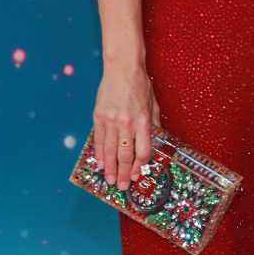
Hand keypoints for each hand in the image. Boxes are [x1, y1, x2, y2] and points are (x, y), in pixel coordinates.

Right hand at [92, 63, 160, 190]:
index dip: (139, 165)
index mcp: (144, 121)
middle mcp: (127, 123)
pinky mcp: (99, 116)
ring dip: (109, 167)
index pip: (143, 150)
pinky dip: (99, 153)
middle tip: (120, 186)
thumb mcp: (154, 104)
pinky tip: (99, 163)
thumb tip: (154, 142)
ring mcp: (111, 120)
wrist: (122, 69)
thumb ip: (154, 124)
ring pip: (110, 150)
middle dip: (123, 173)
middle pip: (125, 154)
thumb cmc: (140, 86)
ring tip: (108, 179)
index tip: (137, 175)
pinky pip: (98, 140)